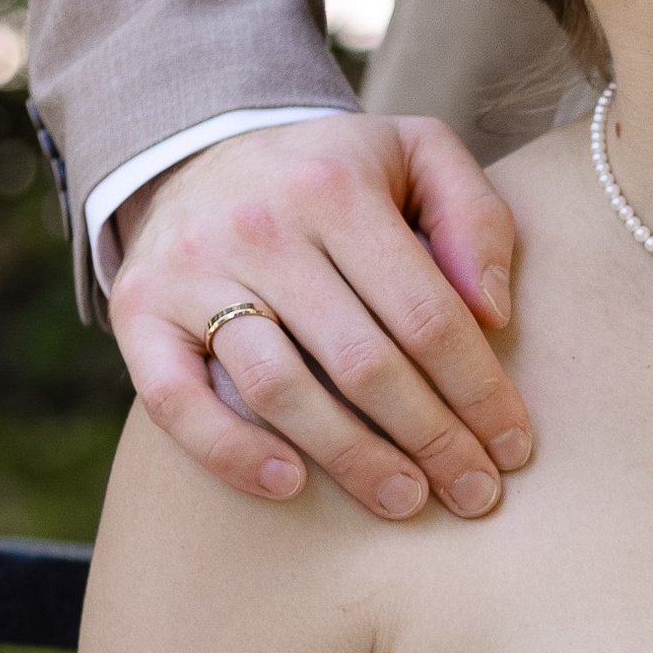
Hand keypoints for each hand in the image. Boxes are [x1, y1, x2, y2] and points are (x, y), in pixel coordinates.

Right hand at [110, 117, 533, 519]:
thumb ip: (473, 217)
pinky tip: (291, 485)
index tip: (513, 447)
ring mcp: (192, 273)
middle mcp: (259, 228)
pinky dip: (233, 452)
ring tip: (406, 500)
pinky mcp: (140, 313)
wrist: (200, 152)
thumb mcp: (414, 156)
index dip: (478, 391)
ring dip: (352, 458)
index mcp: (336, 190)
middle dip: (432, 439)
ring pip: (280, 389)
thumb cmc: (332, 175)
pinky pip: (177, 402)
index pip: (427, 313)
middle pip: (363, 363)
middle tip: (474, 493)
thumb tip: (492, 313)